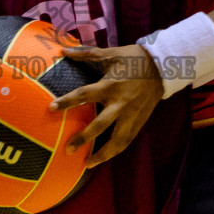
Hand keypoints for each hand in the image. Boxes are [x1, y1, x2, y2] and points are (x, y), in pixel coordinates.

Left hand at [49, 44, 163, 168]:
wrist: (162, 66)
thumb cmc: (133, 58)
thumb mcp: (110, 53)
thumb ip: (85, 53)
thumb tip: (64, 49)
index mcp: (110, 85)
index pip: (84, 95)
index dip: (67, 101)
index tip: (51, 108)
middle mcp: (120, 103)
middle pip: (100, 125)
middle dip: (84, 138)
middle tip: (68, 149)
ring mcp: (131, 115)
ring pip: (117, 140)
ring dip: (102, 154)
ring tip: (87, 164)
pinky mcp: (140, 121)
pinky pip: (127, 140)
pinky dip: (115, 151)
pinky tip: (105, 157)